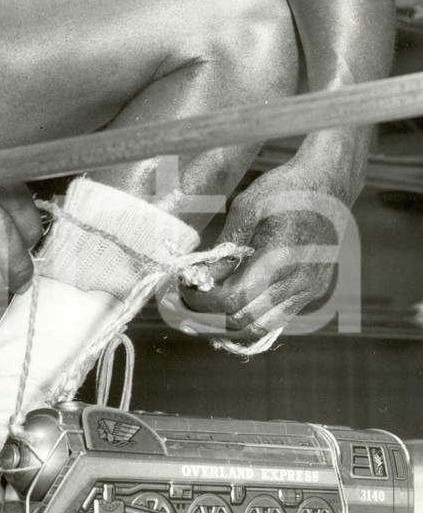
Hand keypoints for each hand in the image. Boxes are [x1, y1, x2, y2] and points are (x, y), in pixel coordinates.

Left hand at [176, 160, 351, 344]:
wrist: (330, 184)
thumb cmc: (287, 189)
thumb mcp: (246, 209)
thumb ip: (224, 250)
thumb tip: (200, 279)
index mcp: (280, 258)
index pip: (232, 300)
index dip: (200, 301)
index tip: (181, 288)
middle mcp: (298, 282)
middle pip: (243, 322)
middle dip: (206, 319)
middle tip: (181, 307)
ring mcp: (308, 290)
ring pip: (260, 328)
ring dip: (225, 327)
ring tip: (198, 314)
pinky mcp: (312, 292)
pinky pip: (276, 319)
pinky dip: (248, 320)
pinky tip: (226, 310)